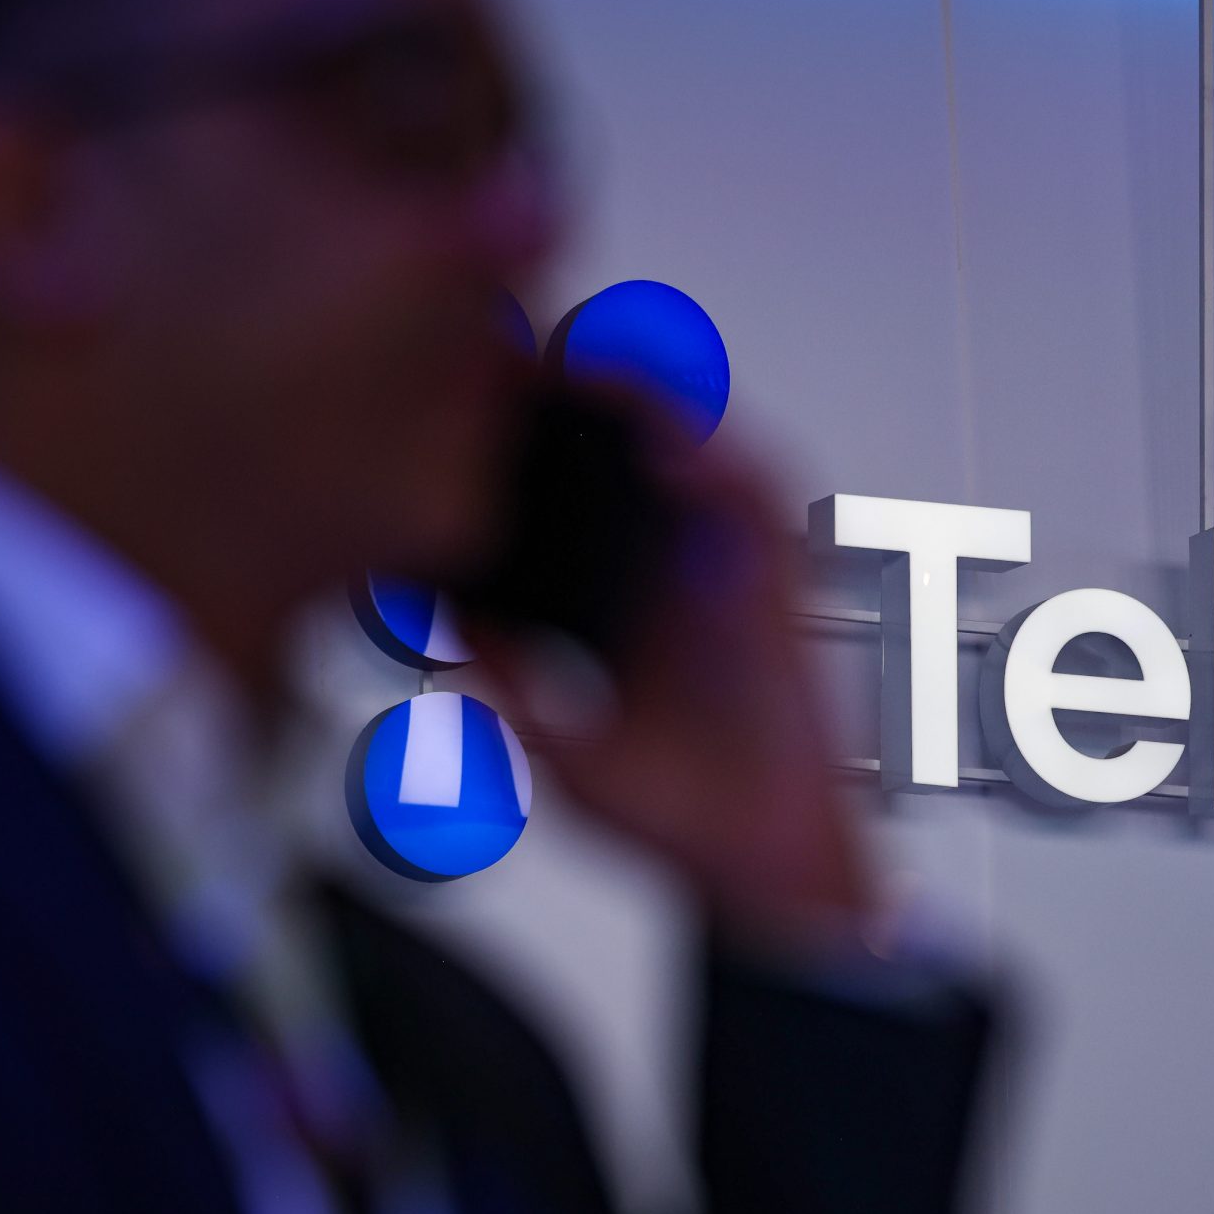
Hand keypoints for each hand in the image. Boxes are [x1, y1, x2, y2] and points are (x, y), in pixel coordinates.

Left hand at [477, 419, 875, 956]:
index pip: (566, 494)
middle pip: (629, 450)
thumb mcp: (561, 750)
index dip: (522, 437)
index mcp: (613, 601)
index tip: (463, 392)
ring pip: (695, 454)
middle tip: (525, 347)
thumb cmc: (678, 818)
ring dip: (652, 405)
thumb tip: (434, 634)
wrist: (764, 867)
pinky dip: (725, 469)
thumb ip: (507, 691)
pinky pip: (761, 510)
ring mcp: (727, 573)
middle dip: (582, 392)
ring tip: (595, 366)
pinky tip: (676, 447)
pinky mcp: (779, 589)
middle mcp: (670, 572)